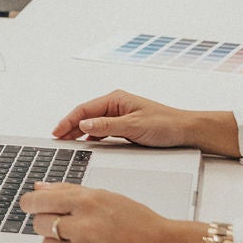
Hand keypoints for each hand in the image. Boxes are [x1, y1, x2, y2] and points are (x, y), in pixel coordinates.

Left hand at [19, 184, 203, 242]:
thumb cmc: (140, 222)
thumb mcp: (106, 196)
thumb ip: (70, 191)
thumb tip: (40, 188)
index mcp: (88, 202)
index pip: (38, 201)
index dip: (29, 203)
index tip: (29, 205)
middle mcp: (84, 227)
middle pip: (39, 225)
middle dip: (47, 222)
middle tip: (66, 223)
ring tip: (81, 240)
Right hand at [51, 89, 239, 156]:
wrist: (186, 131)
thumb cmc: (165, 124)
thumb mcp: (133, 126)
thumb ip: (106, 126)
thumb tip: (84, 125)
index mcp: (116, 99)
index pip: (84, 110)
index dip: (68, 121)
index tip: (57, 132)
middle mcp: (116, 104)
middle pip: (86, 115)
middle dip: (70, 126)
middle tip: (56, 139)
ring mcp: (120, 115)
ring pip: (93, 123)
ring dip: (79, 131)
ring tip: (66, 142)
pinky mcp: (125, 125)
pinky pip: (102, 129)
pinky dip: (92, 136)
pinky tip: (86, 143)